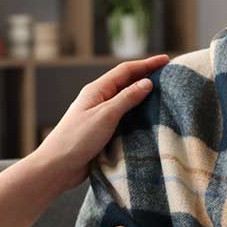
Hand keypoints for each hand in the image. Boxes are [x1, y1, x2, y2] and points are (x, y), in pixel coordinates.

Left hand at [30, 55, 169, 191]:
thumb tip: (147, 82)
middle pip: (126, 83)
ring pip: (125, 101)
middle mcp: (98, 100)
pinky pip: (124, 118)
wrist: (57, 166)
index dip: (146, 64)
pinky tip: (149, 118)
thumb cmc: (77, 138)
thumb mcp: (105, 115)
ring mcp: (99, 116)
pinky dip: (137, 114)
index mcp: (97, 90)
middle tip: (169, 74)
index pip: (126, 71)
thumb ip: (127, 98)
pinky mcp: (102, 132)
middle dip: (146, 76)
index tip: (166, 60)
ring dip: (143, 96)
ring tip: (163, 94)